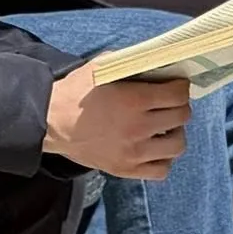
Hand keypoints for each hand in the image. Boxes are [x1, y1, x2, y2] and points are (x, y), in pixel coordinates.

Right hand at [44, 63, 191, 179]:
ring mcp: (134, 152)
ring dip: (175, 132)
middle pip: (182, 117)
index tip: (176, 85)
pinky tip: (153, 147)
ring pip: (178, 145)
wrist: (50, 122)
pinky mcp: (126, 169)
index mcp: (133, 100)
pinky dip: (163, 158)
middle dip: (179, 106)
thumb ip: (130, 63)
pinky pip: (162, 170)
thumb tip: (156, 64)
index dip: (180, 87)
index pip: (178, 95)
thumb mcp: (100, 67)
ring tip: (163, 127)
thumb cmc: (75, 92)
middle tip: (169, 103)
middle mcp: (138, 128)